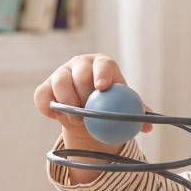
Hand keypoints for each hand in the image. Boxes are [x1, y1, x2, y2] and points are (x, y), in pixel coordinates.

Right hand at [34, 52, 151, 142]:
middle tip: (87, 115)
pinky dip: (49, 110)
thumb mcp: (124, 108)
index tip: (102, 88)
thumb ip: (136, 114)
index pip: (102, 64)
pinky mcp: (45, 87)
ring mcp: (61, 74)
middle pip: (79, 73)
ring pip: (59, 83)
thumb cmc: (110, 107)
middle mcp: (80, 64)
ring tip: (77, 121)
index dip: (101, 73)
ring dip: (66, 104)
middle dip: (82, 93)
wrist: (87, 115)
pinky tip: (60, 119)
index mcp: (102, 65)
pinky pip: (42, 97)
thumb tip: (148, 126)